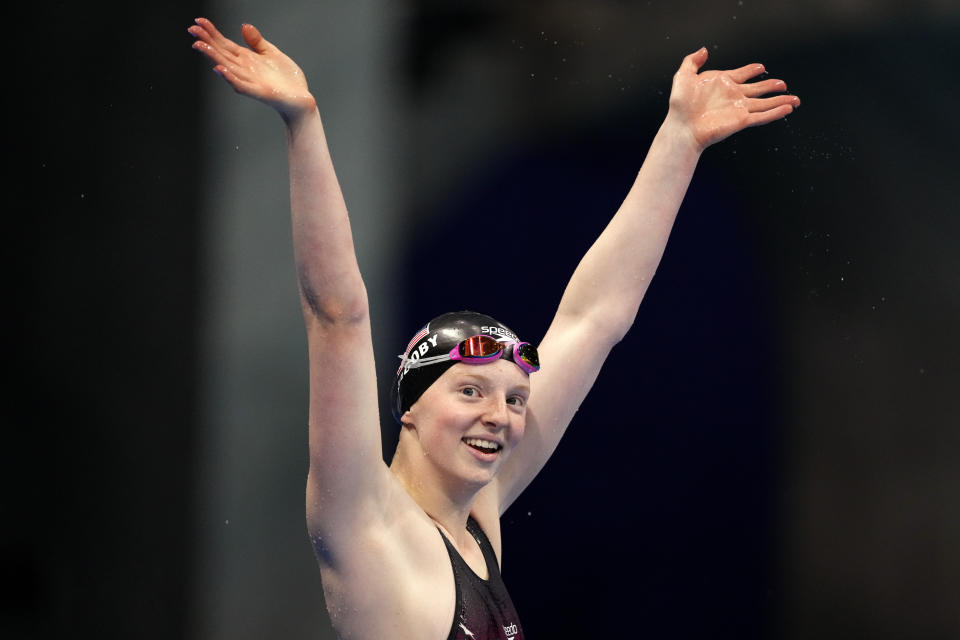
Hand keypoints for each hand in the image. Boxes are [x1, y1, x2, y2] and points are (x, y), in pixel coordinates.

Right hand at [189, 17, 315, 121]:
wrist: (300, 100)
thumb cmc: (287, 79)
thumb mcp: (272, 54)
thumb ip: (257, 42)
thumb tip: (244, 26)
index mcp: (247, 59)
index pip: (225, 44)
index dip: (212, 33)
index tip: (199, 22)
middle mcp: (244, 69)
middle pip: (222, 53)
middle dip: (207, 42)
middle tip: (192, 29)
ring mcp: (250, 81)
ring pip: (227, 67)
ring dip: (213, 57)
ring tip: (200, 45)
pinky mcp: (259, 92)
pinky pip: (241, 85)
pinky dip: (230, 77)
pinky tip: (219, 69)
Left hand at [667, 47, 799, 150]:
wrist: (682, 126)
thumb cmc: (680, 105)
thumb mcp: (683, 76)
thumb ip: (692, 61)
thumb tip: (704, 50)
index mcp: (722, 83)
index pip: (742, 74)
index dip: (751, 70)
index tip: (759, 67)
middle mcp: (733, 95)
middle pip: (758, 89)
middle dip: (772, 86)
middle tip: (783, 84)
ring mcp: (739, 108)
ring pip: (765, 103)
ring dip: (780, 101)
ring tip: (795, 99)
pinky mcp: (742, 120)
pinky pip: (762, 116)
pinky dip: (775, 113)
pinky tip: (787, 109)